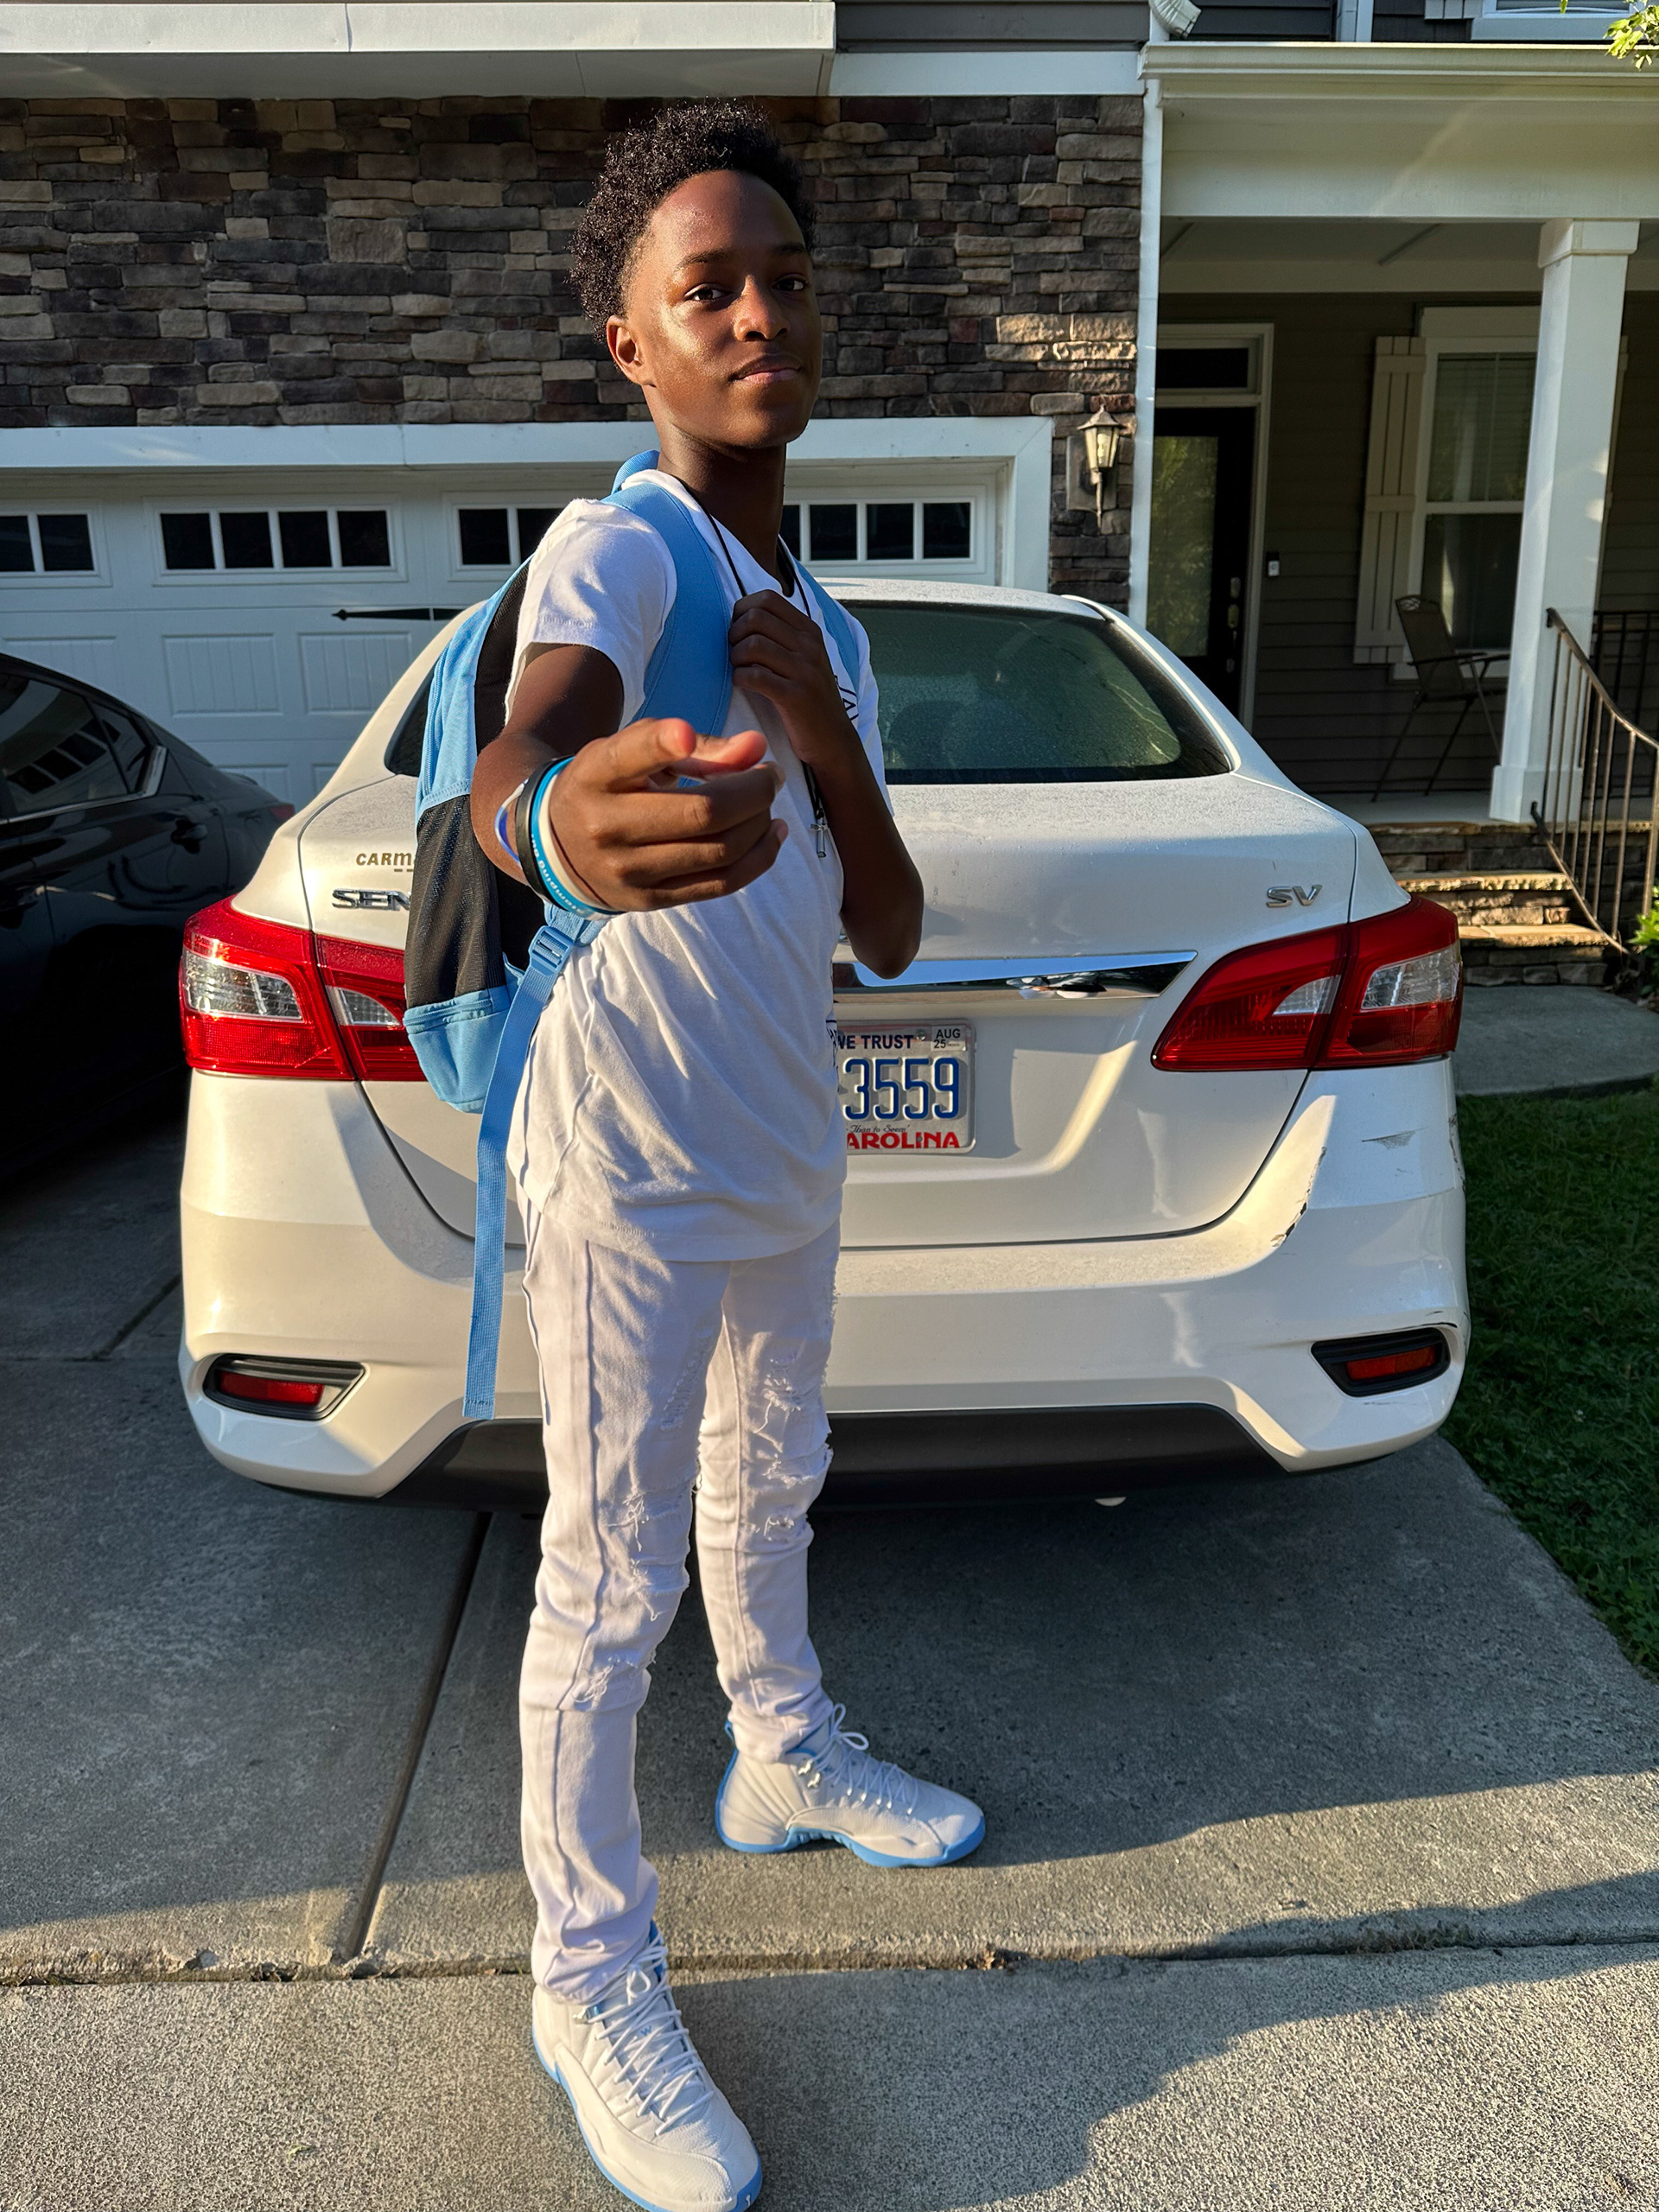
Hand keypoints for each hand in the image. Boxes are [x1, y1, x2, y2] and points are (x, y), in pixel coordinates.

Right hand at [544, 716, 785, 911]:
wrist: (560, 847)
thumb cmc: (611, 786)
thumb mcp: (635, 750)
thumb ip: (697, 745)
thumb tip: (757, 747)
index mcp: (596, 774)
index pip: (627, 757)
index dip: (660, 744)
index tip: (685, 734)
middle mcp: (605, 825)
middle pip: (701, 813)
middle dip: (755, 790)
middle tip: (770, 775)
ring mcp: (628, 870)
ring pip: (720, 851)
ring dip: (760, 822)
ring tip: (767, 802)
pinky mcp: (649, 900)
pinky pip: (721, 884)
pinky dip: (758, 857)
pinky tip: (771, 833)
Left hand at [727, 590, 860, 771]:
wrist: (833, 739)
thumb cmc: (809, 699)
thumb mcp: (804, 659)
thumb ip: (782, 636)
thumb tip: (742, 616)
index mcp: (810, 631)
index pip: (768, 598)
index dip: (742, 610)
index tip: (738, 631)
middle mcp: (810, 646)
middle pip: (756, 618)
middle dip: (734, 634)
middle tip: (734, 653)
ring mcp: (805, 671)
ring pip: (753, 645)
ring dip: (735, 657)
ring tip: (738, 669)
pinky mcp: (796, 697)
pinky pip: (755, 676)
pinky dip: (739, 678)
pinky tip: (741, 684)